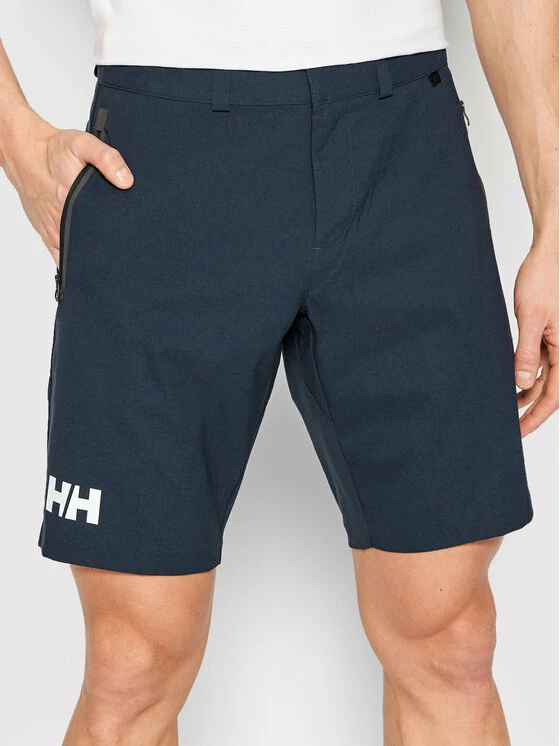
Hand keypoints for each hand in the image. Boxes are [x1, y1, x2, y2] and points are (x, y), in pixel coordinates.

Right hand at [1, 106, 133, 265]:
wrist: (25, 152)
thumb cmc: (54, 149)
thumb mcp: (83, 145)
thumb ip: (107, 159)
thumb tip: (126, 181)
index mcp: (73, 202)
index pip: (100, 233)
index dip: (115, 241)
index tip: (128, 243)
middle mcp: (62, 219)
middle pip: (89, 247)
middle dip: (106, 250)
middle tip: (120, 248)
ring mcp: (53, 229)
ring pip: (73, 255)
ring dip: (88, 257)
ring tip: (105, 255)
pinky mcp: (46, 232)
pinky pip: (58, 255)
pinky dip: (71, 259)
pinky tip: (84, 259)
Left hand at [514, 241, 558, 436]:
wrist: (548, 253)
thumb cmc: (543, 278)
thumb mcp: (530, 316)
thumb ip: (526, 351)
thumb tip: (523, 383)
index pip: (555, 395)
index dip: (536, 417)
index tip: (518, 433)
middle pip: (550, 391)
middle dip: (530, 411)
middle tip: (508, 427)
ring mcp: (556, 342)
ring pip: (543, 378)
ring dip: (525, 394)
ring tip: (503, 408)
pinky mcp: (546, 334)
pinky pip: (538, 362)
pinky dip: (524, 375)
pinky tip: (508, 382)